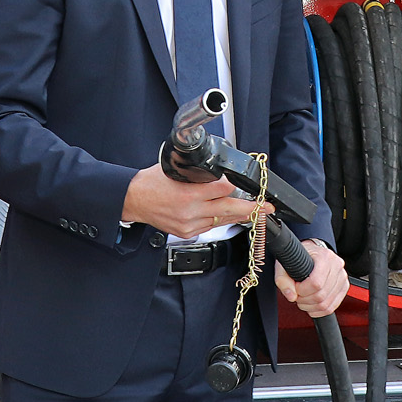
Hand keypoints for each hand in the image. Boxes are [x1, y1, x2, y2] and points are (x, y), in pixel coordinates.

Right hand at [122, 165, 246, 238]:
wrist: (133, 201)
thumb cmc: (151, 182)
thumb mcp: (175, 169)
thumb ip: (197, 172)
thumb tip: (217, 171)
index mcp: (189, 193)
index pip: (223, 189)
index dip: (235, 184)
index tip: (245, 182)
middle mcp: (191, 211)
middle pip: (229, 209)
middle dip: (252, 209)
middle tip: (268, 207)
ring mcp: (190, 224)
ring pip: (222, 220)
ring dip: (238, 215)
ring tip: (255, 211)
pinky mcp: (187, 232)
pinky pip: (210, 226)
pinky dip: (220, 219)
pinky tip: (228, 215)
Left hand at [276, 238, 348, 315]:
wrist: (312, 253)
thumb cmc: (300, 256)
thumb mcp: (285, 263)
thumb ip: (283, 280)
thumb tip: (291, 296)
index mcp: (324, 257)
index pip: (316, 283)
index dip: (302, 291)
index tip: (295, 287)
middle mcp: (337, 266)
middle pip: (321, 295)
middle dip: (304, 300)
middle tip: (297, 294)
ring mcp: (342, 277)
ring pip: (326, 304)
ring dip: (310, 307)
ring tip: (303, 299)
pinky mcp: (343, 287)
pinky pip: (332, 307)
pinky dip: (319, 310)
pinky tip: (311, 305)